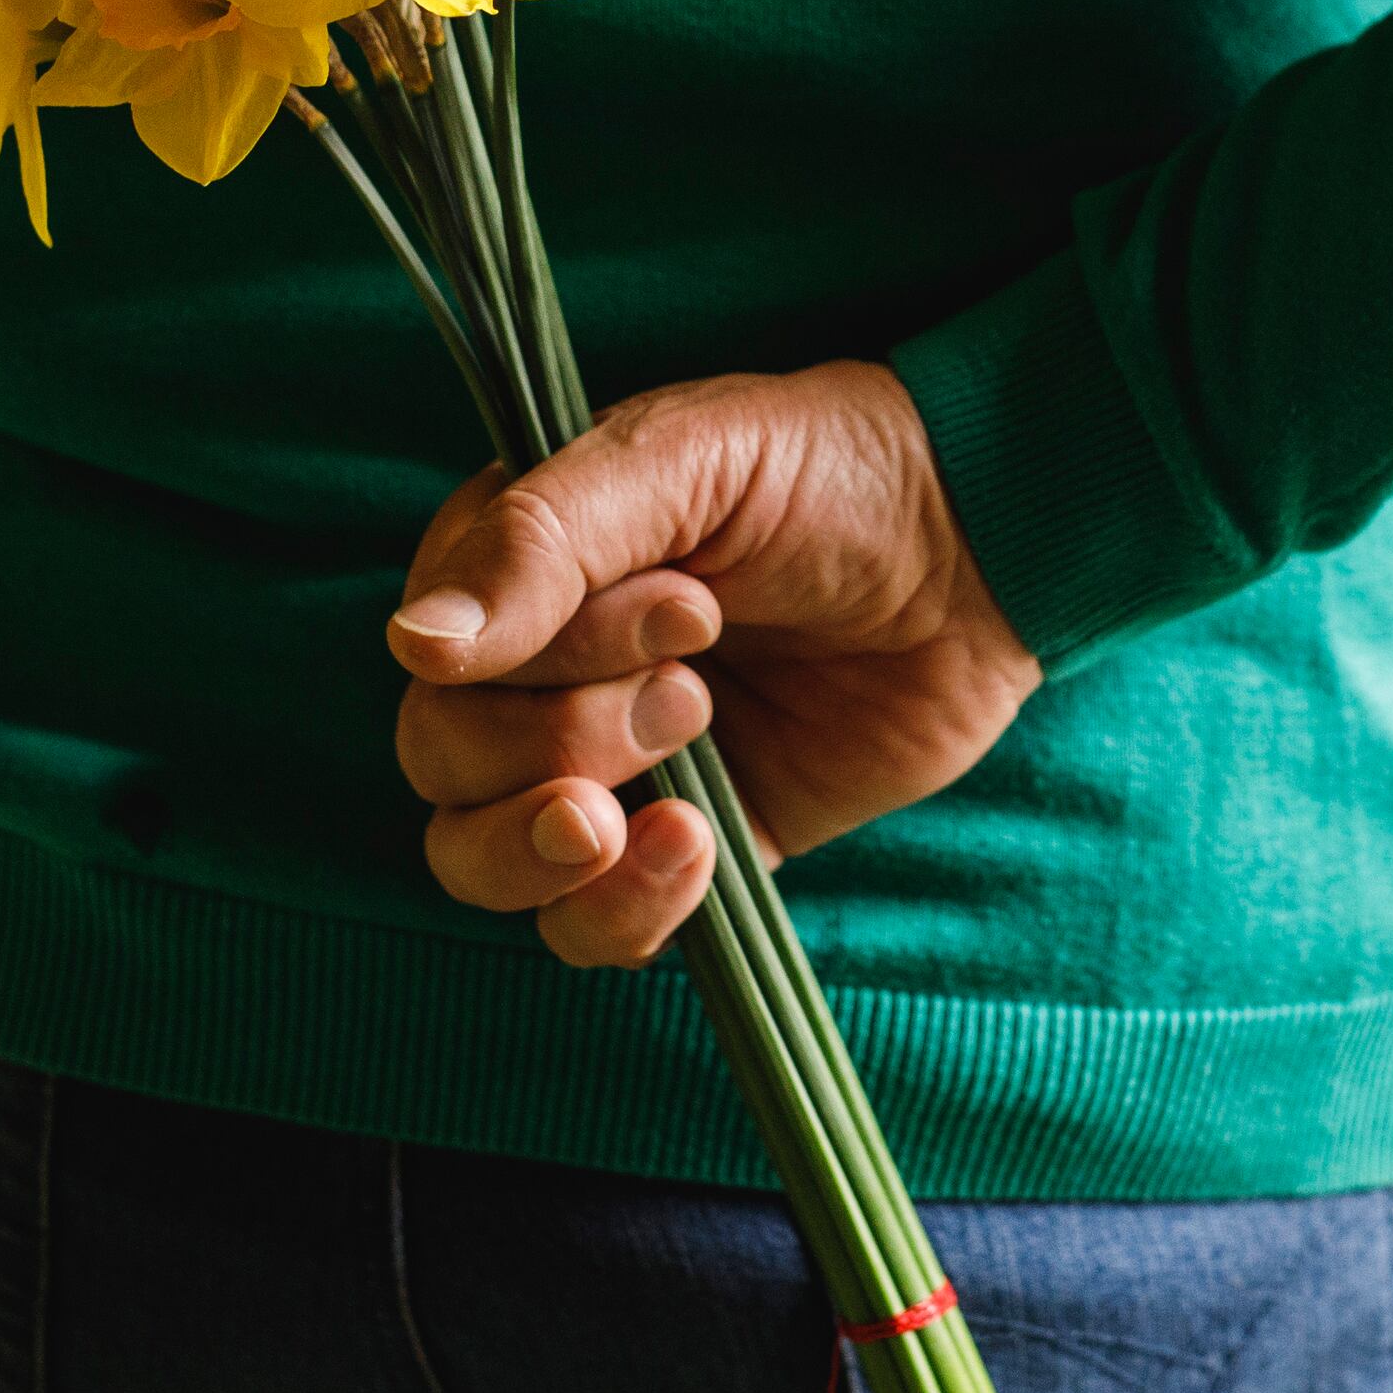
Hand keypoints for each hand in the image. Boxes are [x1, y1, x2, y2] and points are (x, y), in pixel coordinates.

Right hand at [388, 358, 1041, 970]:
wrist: (980, 550)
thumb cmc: (828, 471)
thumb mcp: (684, 462)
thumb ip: (544, 544)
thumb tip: (412, 643)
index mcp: (515, 569)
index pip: (437, 657)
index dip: (544, 656)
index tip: (692, 602)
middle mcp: (537, 673)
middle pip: (444, 764)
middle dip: (566, 738)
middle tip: (699, 686)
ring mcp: (605, 770)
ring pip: (481, 862)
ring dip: (558, 848)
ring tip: (683, 802)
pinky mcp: (682, 850)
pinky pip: (587, 930)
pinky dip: (622, 913)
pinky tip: (698, 853)